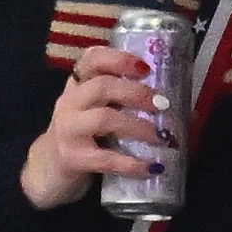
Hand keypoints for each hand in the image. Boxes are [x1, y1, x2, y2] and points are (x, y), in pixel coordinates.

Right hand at [21, 40, 167, 210]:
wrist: (46, 173)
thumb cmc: (82, 139)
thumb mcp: (95, 115)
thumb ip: (125, 107)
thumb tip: (185, 111)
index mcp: (77, 87)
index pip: (91, 59)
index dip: (118, 58)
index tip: (145, 67)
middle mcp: (69, 103)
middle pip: (103, 86)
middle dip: (137, 92)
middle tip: (163, 105)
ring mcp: (68, 130)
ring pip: (104, 118)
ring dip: (138, 126)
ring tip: (162, 137)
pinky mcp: (71, 158)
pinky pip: (104, 158)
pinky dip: (130, 163)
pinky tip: (150, 167)